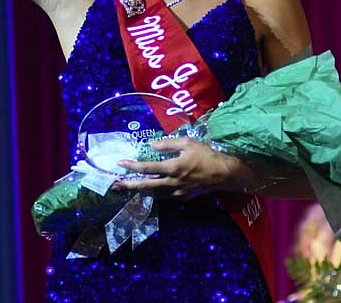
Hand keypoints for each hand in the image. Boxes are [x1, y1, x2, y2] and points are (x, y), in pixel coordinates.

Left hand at [112, 137, 250, 199]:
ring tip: (129, 188)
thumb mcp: (188, 143)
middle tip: (116, 185)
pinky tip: (151, 190)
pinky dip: (155, 193)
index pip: (147, 168)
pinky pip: (165, 196)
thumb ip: (168, 143)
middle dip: (130, 185)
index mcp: (173, 168)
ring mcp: (177, 192)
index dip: (132, 166)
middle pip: (146, 185)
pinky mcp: (183, 197)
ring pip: (155, 193)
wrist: (224, 174)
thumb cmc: (206, 155)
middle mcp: (172, 183)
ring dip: (141, 190)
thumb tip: (151, 145)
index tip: (120, 164)